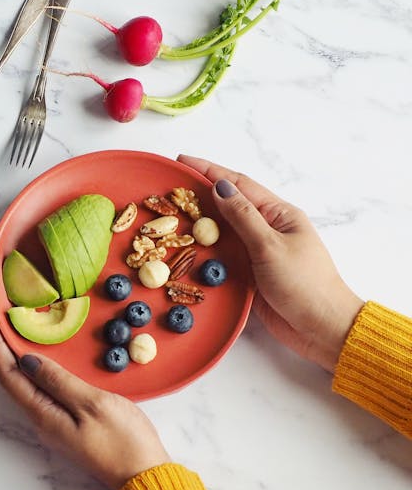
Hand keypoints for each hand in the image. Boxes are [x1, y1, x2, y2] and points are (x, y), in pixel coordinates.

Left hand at [0, 317, 169, 489]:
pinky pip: (44, 393)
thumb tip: (27, 361)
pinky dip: (39, 371)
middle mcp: (43, 421)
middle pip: (14, 381)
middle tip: (1, 322)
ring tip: (18, 334)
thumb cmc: (123, 441)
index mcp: (44, 415)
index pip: (9, 376)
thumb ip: (58, 381)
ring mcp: (55, 424)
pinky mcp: (69, 425)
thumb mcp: (91, 404)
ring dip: (19, 360)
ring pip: (28, 387)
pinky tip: (47, 360)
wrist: (143, 474)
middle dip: (4, 350)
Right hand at [178, 155, 364, 371]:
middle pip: (227, 205)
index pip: (239, 184)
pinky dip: (203, 250)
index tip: (182, 161)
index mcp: (278, 214)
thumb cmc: (304, 284)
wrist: (320, 328)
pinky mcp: (249, 274)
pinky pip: (221, 255)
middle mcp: (266, 229)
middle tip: (168, 188)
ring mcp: (257, 251)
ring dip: (197, 223)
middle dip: (199, 194)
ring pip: (221, 231)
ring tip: (168, 215)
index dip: (209, 171)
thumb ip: (243, 217)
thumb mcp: (271, 246)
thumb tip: (220, 187)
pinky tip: (184, 248)